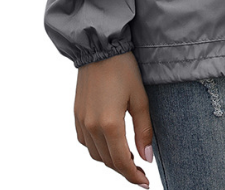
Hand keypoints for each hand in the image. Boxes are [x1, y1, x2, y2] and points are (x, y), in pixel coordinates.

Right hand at [74, 51, 154, 187]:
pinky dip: (98, 148)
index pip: (121, 161)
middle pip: (107, 161)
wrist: (100, 48)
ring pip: (95, 154)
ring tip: (129, 157)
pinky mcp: (77, 115)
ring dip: (111, 160)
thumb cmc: (124, 69)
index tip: (145, 183)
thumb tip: (147, 158)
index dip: (133, 176)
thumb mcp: (141, 98)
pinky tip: (111, 143)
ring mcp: (81, 122)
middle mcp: (91, 127)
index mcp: (109, 124)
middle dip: (124, 170)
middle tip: (141, 171)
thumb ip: (144, 130)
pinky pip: (86, 142)